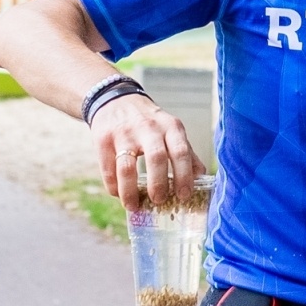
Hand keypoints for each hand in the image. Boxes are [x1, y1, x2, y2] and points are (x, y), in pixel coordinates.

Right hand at [90, 92, 204, 211]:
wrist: (115, 99)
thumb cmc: (149, 122)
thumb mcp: (171, 129)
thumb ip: (186, 152)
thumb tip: (201, 179)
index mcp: (170, 127)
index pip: (181, 152)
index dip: (184, 176)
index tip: (184, 196)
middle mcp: (148, 128)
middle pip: (156, 159)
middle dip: (158, 185)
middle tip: (159, 201)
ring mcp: (124, 133)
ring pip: (127, 167)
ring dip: (130, 192)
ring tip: (134, 205)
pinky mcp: (103, 139)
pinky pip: (108, 169)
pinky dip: (114, 187)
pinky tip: (119, 194)